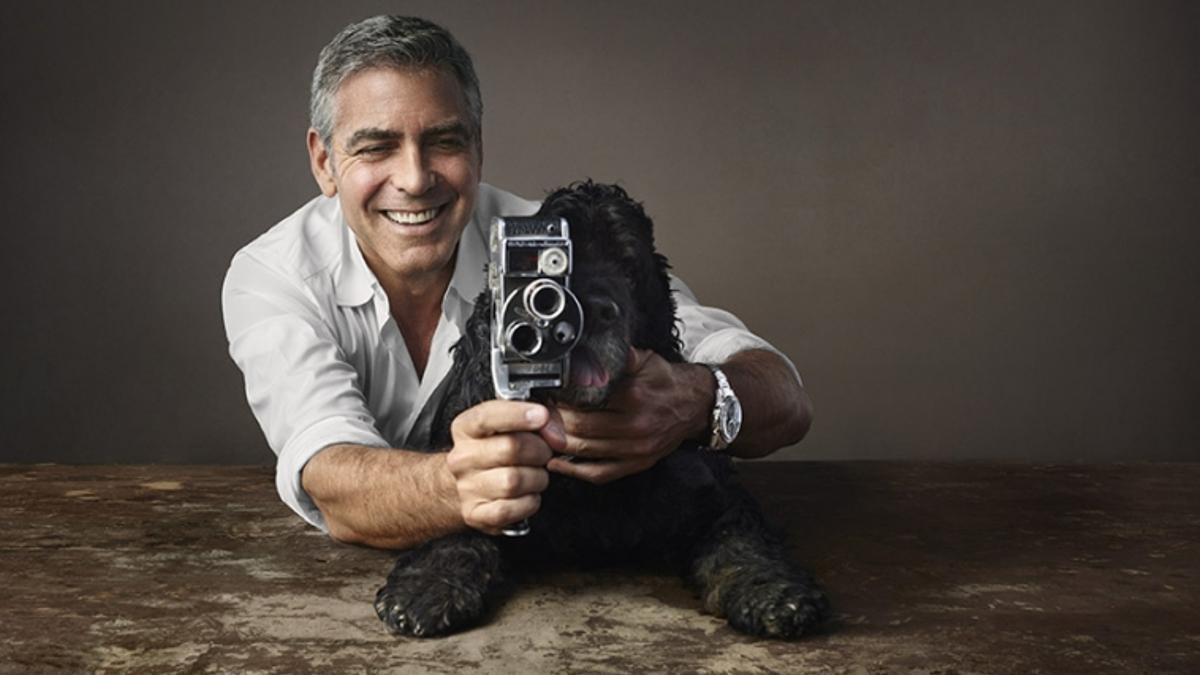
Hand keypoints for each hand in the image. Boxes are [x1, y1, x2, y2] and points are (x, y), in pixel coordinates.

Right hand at [446, 401, 565, 534]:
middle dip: (539, 450)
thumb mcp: (510, 426)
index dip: (518, 414)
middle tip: (545, 453)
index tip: (542, 415)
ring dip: (537, 478)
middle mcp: (462, 458)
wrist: (472, 486)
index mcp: (465, 428)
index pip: (487, 417)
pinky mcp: (475, 514)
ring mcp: (466, 487)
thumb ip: (534, 420)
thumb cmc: (497, 451)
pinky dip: (528, 502)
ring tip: (536, 475)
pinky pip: (511, 509)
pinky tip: (527, 494)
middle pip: (510, 448)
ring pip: (513, 481)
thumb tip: (555, 433)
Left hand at [548, 348, 711, 483]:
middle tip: (536, 416)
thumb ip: (614, 358)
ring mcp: (636, 450)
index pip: (584, 404)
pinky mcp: (636, 464)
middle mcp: (635, 427)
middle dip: (552, 423)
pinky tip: (557, 462)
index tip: (545, 396)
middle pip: (579, 431)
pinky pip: (599, 473)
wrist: (696, 404)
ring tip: (541, 434)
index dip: (559, 402)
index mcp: (634, 397)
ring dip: (558, 444)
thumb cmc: (666, 381)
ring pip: (585, 453)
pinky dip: (574, 470)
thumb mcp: (643, 359)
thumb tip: (584, 355)